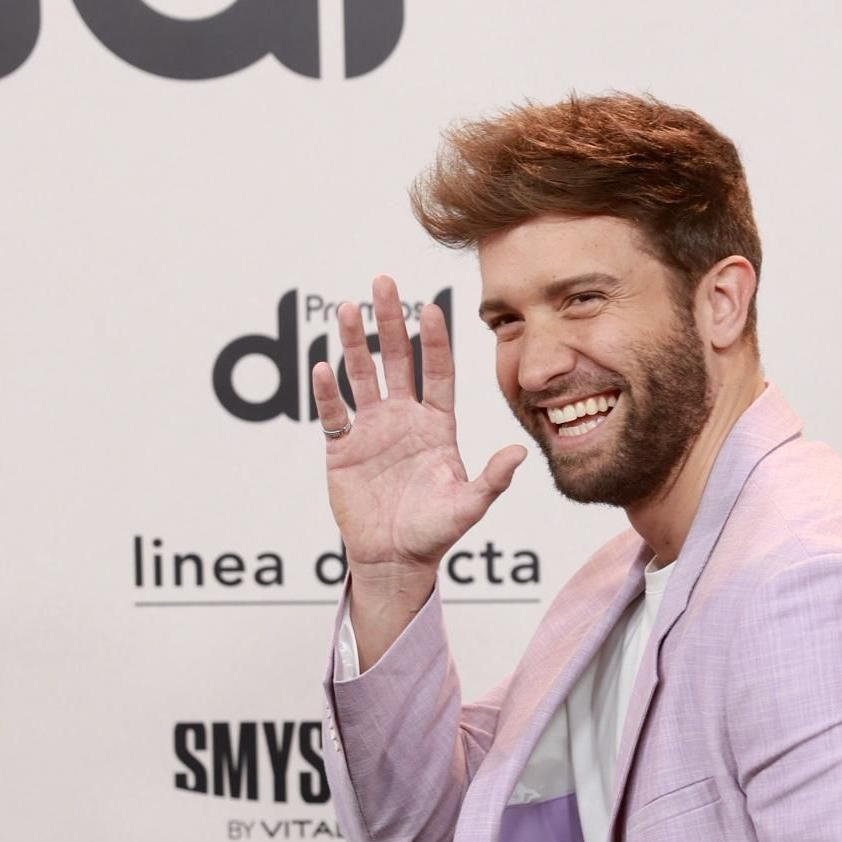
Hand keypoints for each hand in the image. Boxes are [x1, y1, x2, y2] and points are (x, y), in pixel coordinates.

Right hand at [312, 277, 525, 575]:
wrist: (395, 559)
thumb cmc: (436, 533)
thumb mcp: (469, 506)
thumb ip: (492, 480)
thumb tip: (519, 453)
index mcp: (436, 425)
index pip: (436, 372)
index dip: (433, 341)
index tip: (430, 308)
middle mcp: (404, 419)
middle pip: (397, 360)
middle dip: (389, 321)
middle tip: (382, 282)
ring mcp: (371, 430)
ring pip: (362, 376)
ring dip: (354, 343)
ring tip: (347, 308)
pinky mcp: (343, 449)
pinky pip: (333, 413)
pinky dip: (327, 392)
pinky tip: (322, 367)